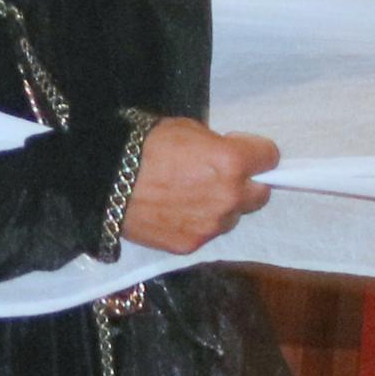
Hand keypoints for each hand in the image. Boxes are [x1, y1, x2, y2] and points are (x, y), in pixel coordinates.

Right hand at [116, 117, 279, 255]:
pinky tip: (173, 212)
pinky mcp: (191, 245)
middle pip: (261, 195)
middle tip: (219, 177)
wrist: (103, 181)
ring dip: (221, 207)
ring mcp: (211, 226)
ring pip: (232, 217)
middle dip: (245, 184)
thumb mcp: (187, 129)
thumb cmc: (143, 145)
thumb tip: (224, 156)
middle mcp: (230, 198)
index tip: (240, 150)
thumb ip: (216, 146)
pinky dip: (196, 223)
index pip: (270, 158)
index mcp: (233, 163)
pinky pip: (206, 233)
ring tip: (190, 197)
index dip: (255, 152)